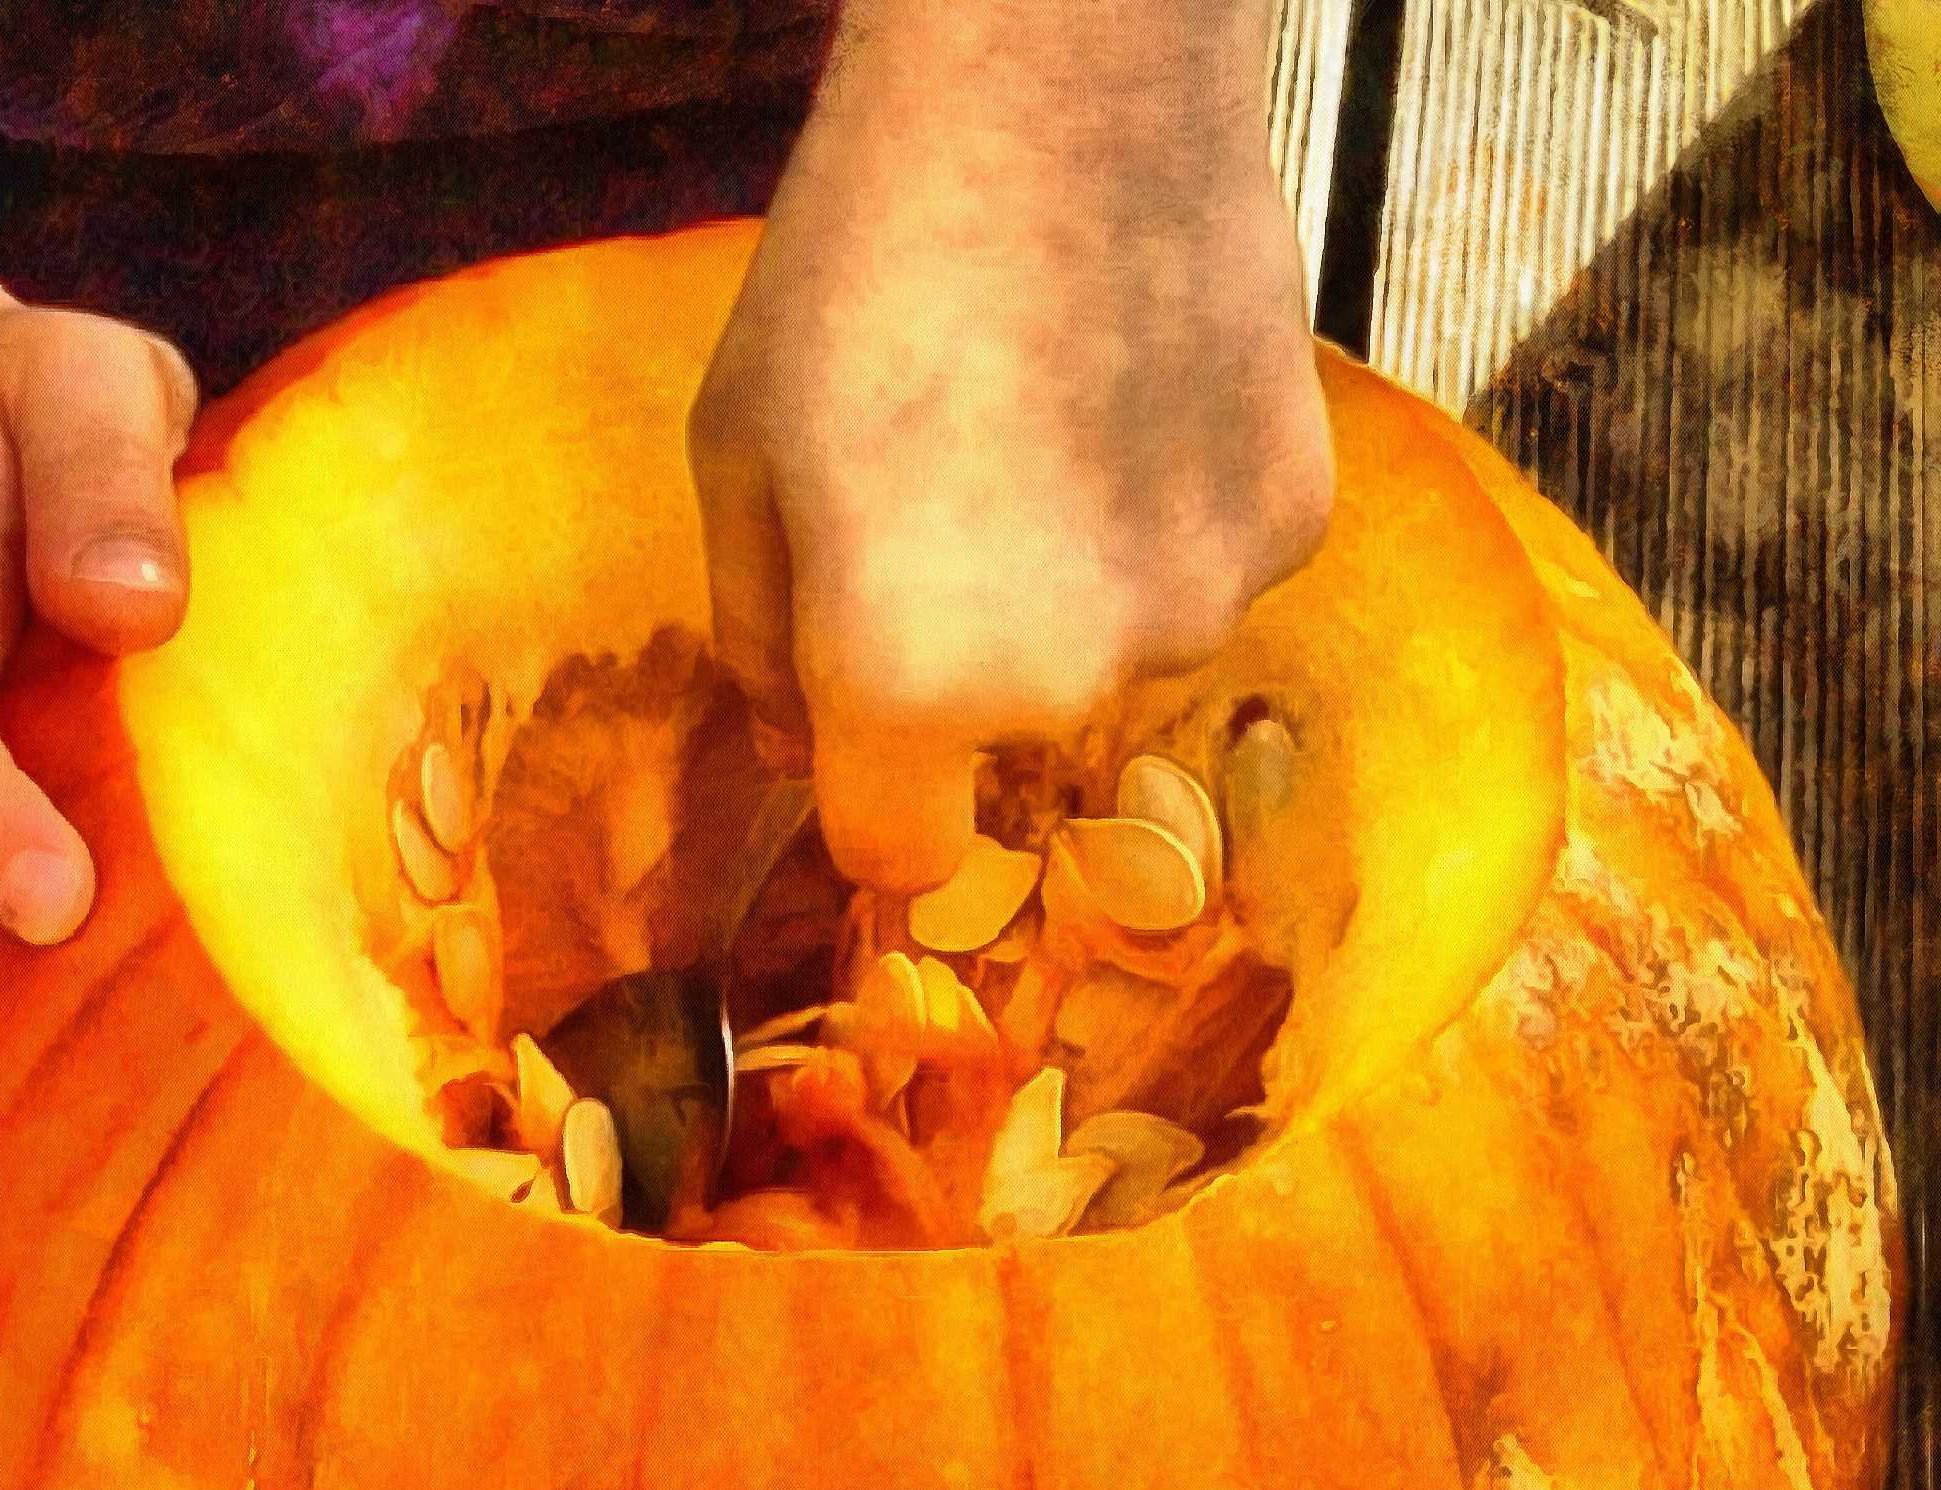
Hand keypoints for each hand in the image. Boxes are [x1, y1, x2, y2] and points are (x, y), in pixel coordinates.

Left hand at [690, 0, 1333, 891]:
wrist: (1061, 86)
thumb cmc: (856, 266)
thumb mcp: (738, 454)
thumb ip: (756, 638)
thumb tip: (794, 744)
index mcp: (911, 680)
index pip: (900, 856)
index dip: (868, 797)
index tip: (859, 720)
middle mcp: (1076, 682)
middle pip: (1007, 740)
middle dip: (964, 662)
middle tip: (941, 489)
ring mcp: (1206, 602)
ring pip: (1116, 651)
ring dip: (1074, 585)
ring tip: (1045, 415)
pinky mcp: (1298, 519)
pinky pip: (1203, 566)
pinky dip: (1165, 514)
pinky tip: (1136, 389)